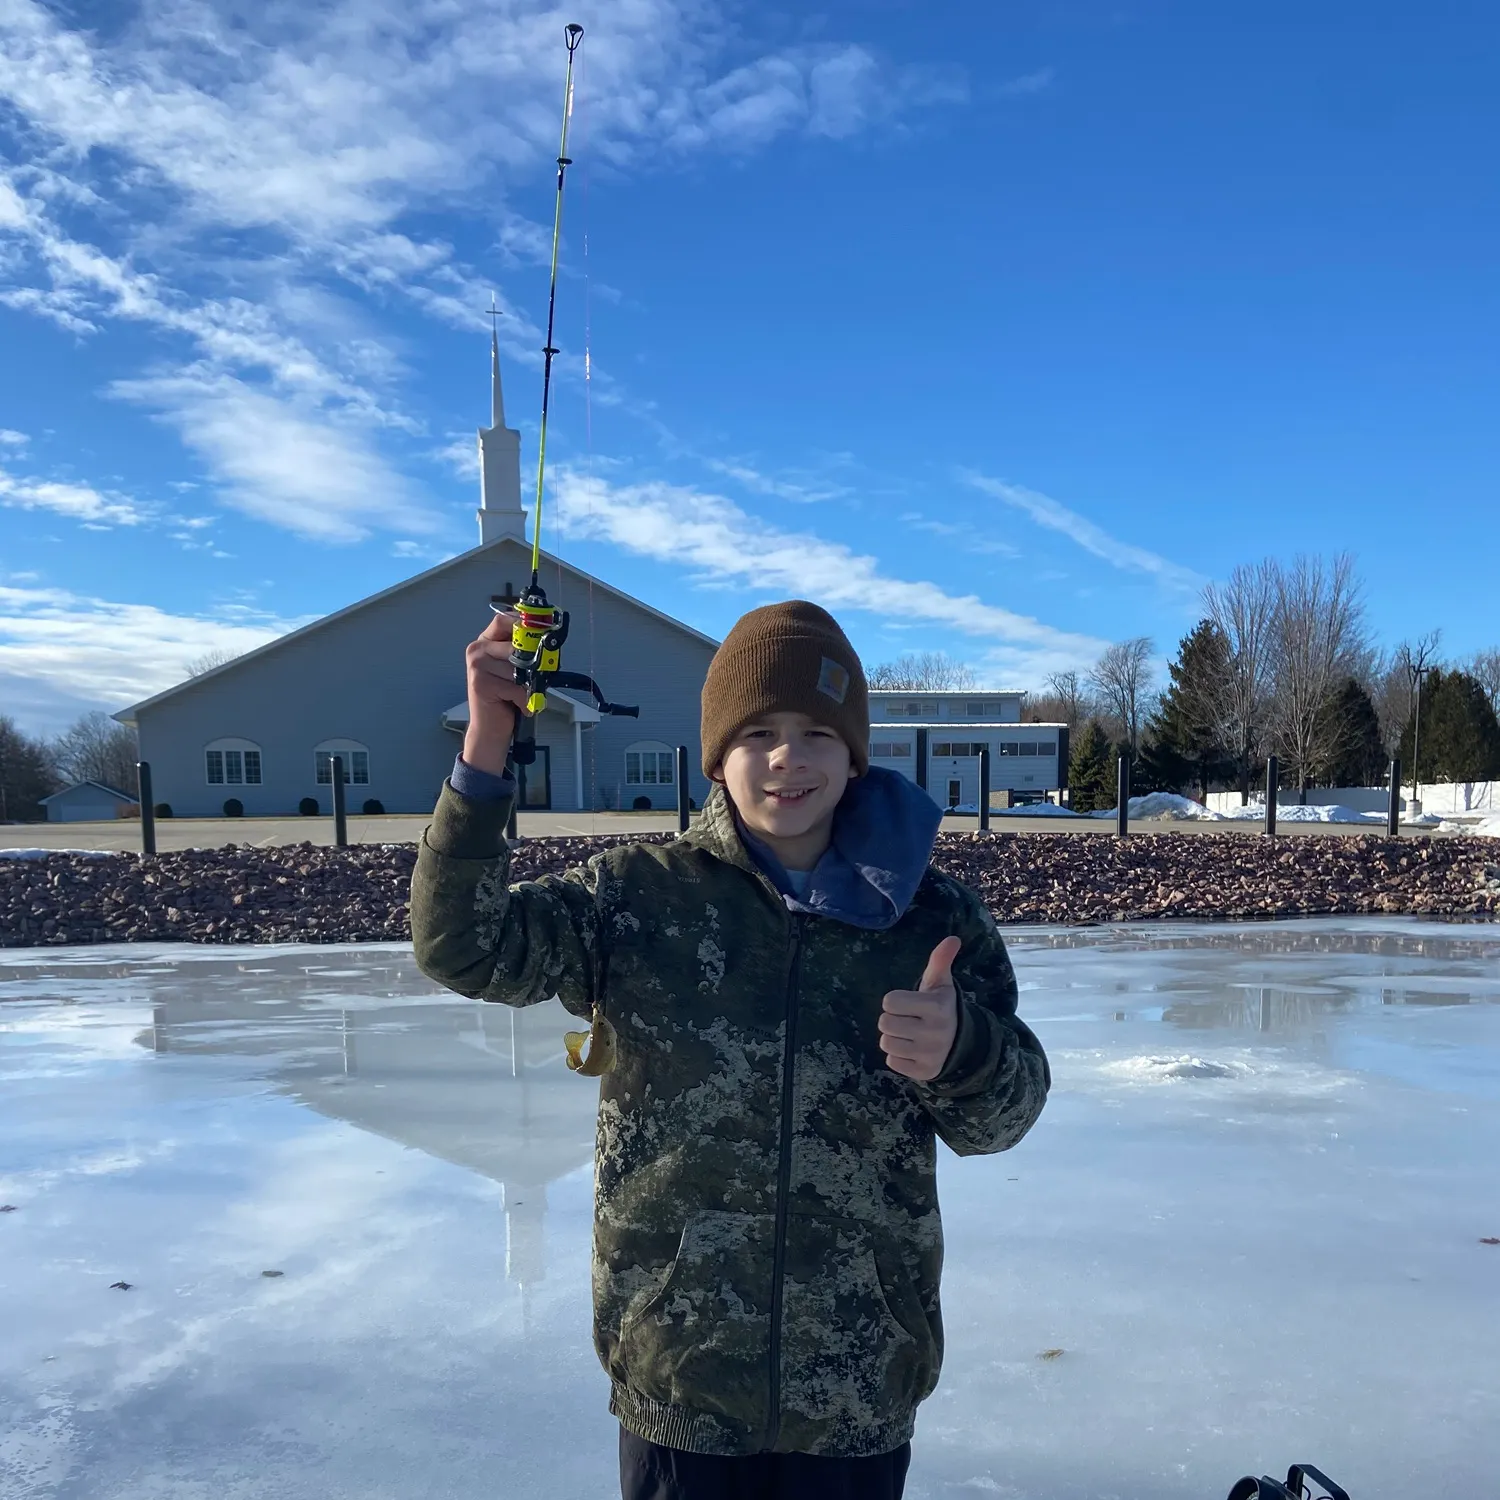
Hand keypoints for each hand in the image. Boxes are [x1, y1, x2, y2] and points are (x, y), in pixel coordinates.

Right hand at [462, 611, 529, 775]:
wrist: (490, 728)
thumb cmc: (506, 698)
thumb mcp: (515, 669)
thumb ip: (524, 652)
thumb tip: (549, 637)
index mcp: (486, 641)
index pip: (504, 620)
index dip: (525, 624)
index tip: (544, 630)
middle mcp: (477, 650)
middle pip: (516, 645)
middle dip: (533, 663)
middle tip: (537, 677)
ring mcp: (476, 666)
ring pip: (518, 669)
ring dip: (528, 686)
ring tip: (520, 695)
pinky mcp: (481, 684)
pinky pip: (516, 687)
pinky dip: (523, 700)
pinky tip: (517, 705)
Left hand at [878, 936, 960, 1082]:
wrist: (960, 1043)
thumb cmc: (941, 1007)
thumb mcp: (940, 984)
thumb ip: (940, 960)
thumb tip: (953, 938)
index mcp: (936, 1008)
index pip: (889, 1001)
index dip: (895, 1001)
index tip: (909, 1003)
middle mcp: (934, 1033)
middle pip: (884, 1023)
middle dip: (892, 1019)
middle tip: (907, 1019)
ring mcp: (929, 1055)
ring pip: (886, 1043)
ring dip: (893, 1037)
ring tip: (908, 1034)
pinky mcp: (924, 1072)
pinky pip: (891, 1061)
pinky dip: (897, 1056)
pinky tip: (912, 1049)